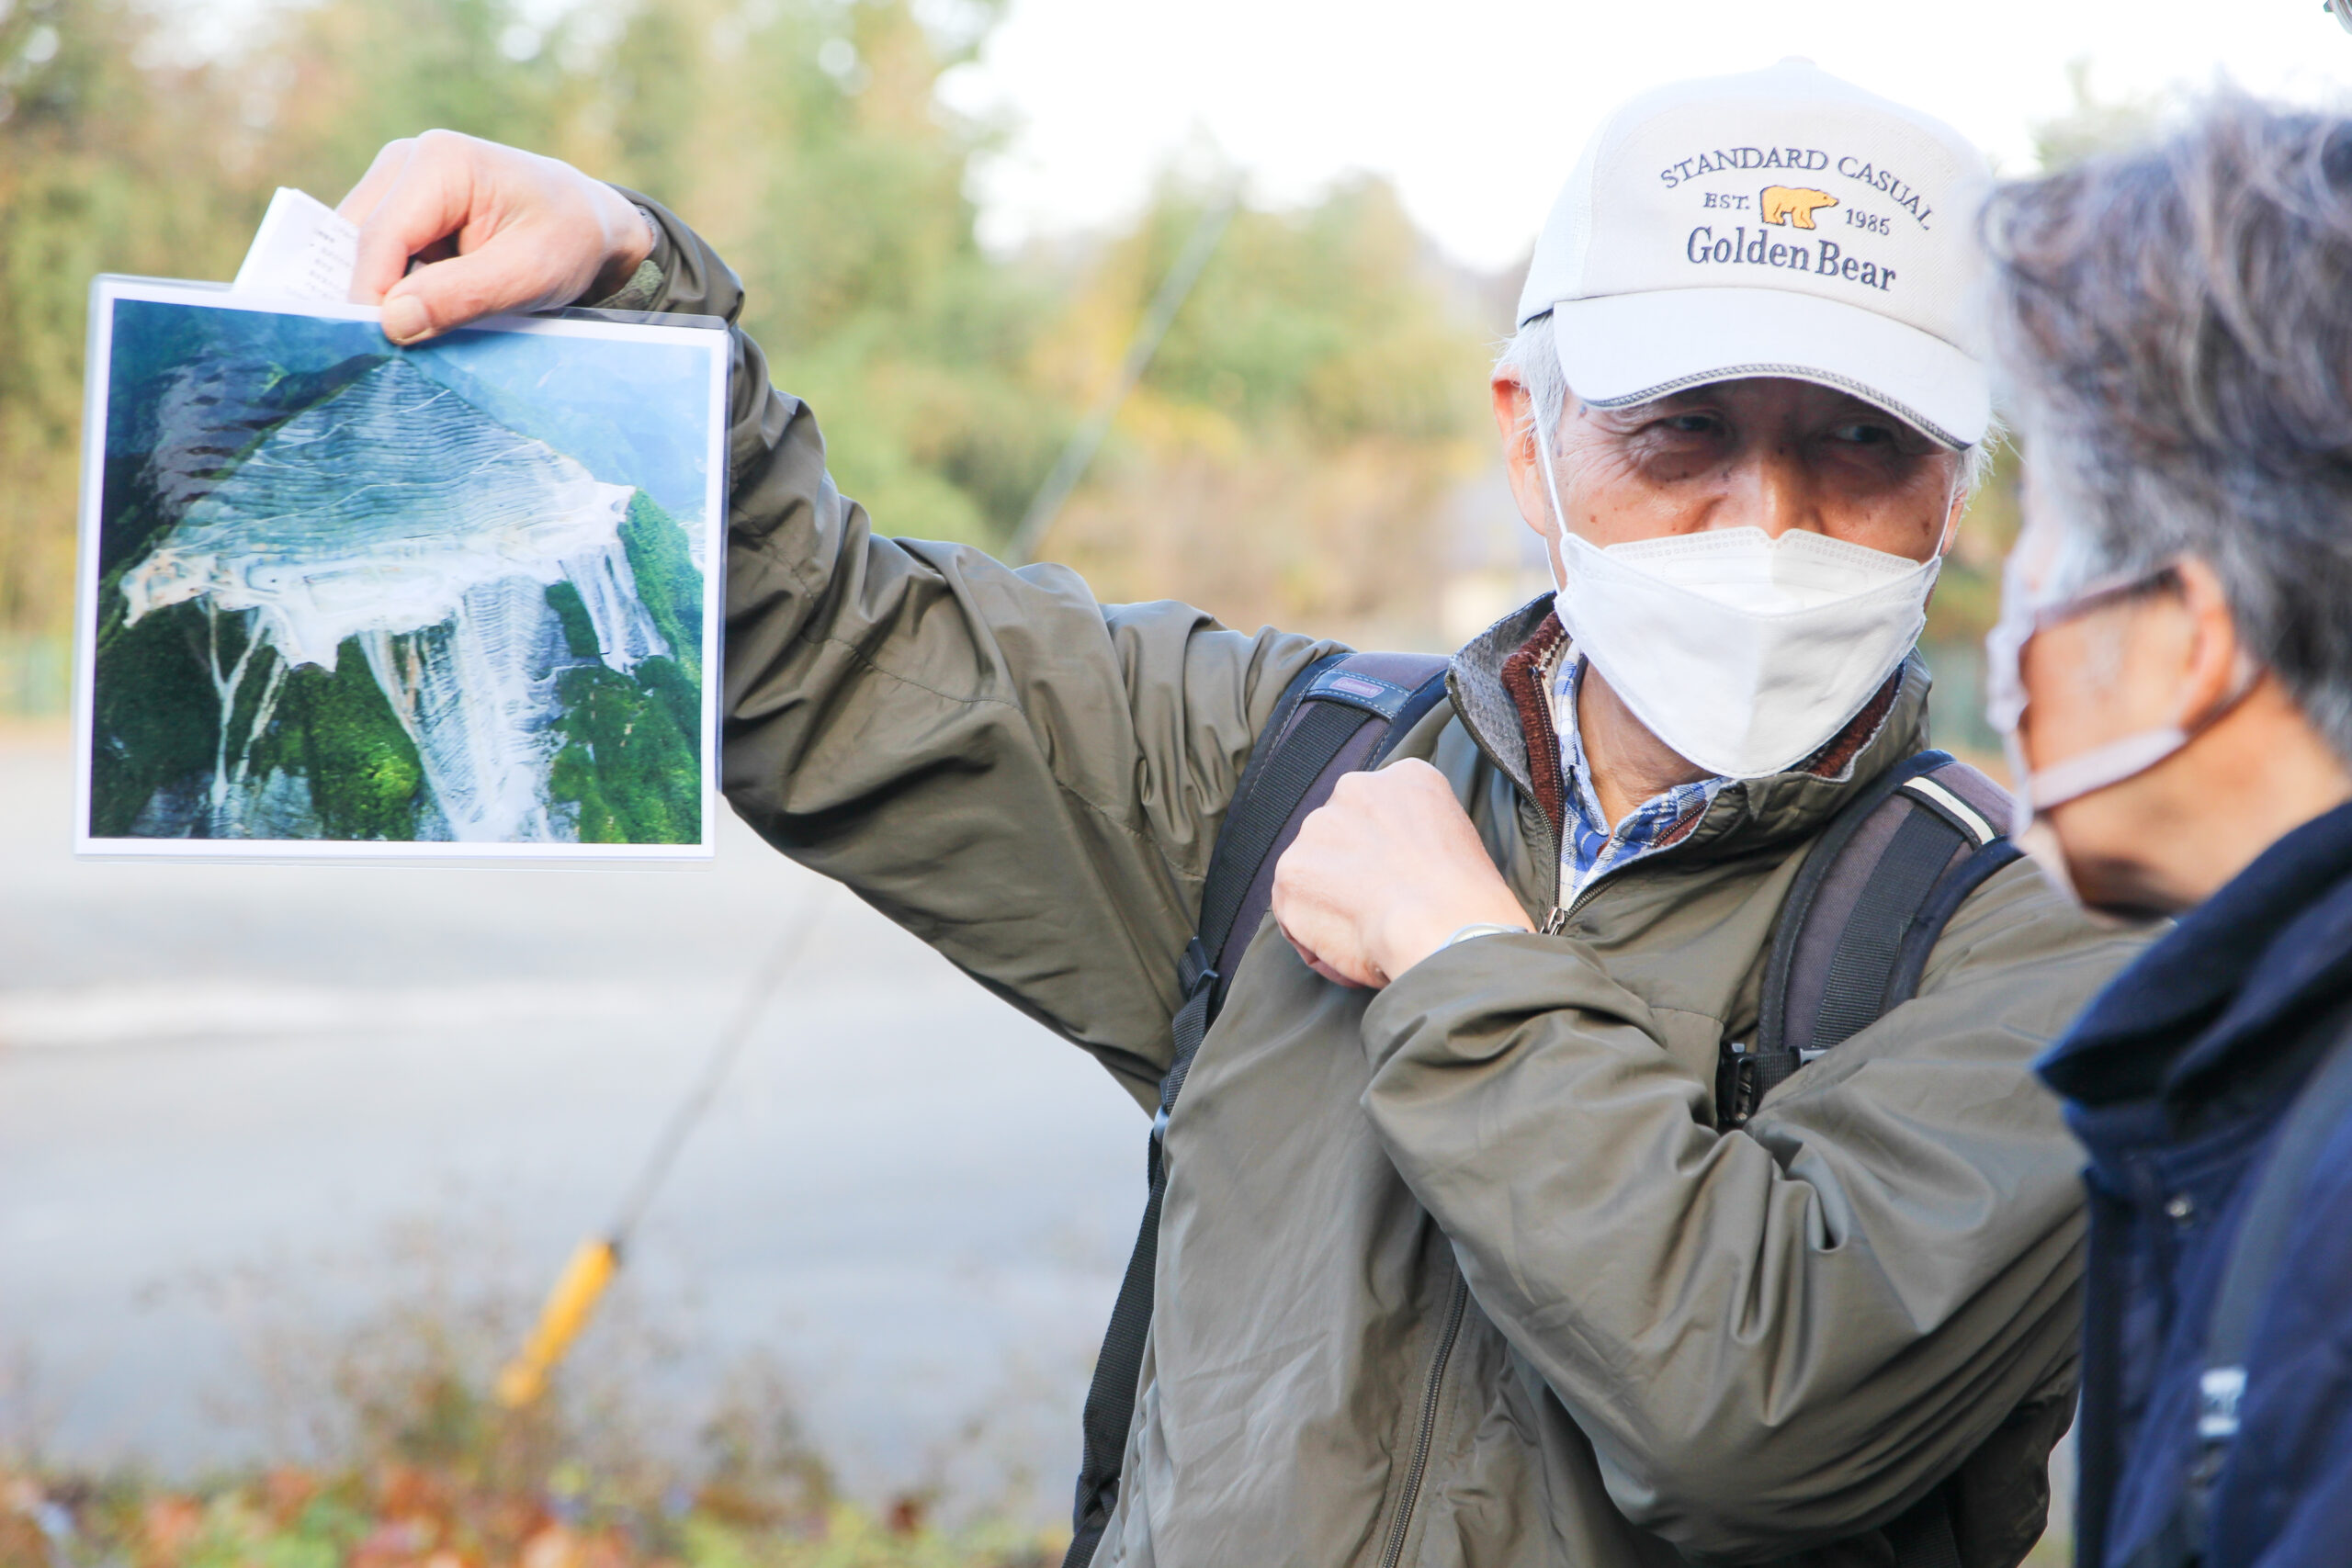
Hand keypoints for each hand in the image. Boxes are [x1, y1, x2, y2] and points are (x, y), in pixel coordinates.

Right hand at [337, 129, 655, 345]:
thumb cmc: (568, 239)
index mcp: (439, 162)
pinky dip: (395, 289)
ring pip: (363, 252)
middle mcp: (407, 161)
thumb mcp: (530, 274)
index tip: (379, 347)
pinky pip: (379, 257)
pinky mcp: (401, 209)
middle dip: (376, 296)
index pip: (380, 238)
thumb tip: (391, 321)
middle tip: (400, 350)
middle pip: (361, 243)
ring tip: (425, 330)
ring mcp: (398, 182)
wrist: (588, 222)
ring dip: (386, 295)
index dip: (371, 296)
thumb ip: (461, 296)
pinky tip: (427, 312)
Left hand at [1269, 759, 1532, 987]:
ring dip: (1332, 905)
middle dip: (1352, 872)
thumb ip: (1417, 836)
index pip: (1380, 810)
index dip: (1387, 854)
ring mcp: (1317, 829)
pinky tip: (1353, 952)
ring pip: (1315, 874)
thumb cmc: (1468, 901)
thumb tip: (1395, 866)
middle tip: (1382, 910)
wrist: (1445, 928)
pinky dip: (1317, 941)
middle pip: (1341, 835)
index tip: (1401, 881)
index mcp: (1406, 778)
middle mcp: (1355, 788)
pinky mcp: (1291, 872)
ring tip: (1371, 935)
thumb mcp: (1459, 840)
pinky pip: (1296, 915)